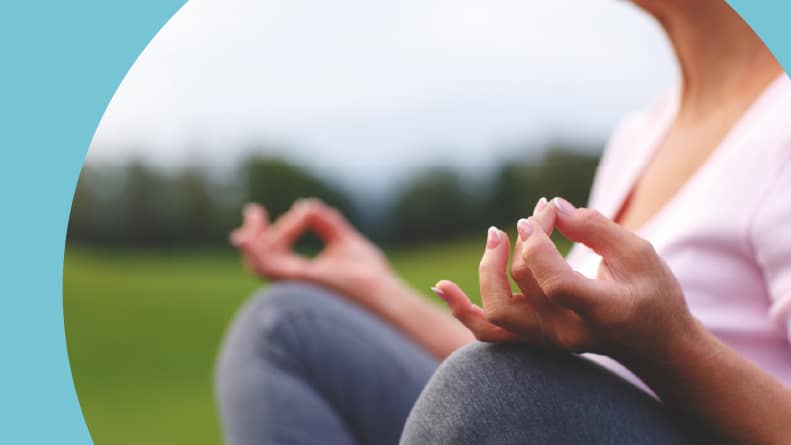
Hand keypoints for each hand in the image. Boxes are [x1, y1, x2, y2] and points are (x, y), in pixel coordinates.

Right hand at [230, 198, 403, 309]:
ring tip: (255, 216)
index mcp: (302, 275)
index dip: (264, 233)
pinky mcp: (303, 279)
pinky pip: (270, 266)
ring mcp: (297, 283)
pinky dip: (257, 251)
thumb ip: (327, 224)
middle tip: (253, 211)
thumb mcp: (345, 241)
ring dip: (254, 239)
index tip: (260, 212)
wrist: (386, 294)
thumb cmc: (370, 277)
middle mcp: (295, 282)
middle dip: (252, 235)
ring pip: (259, 262)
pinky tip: (248, 237)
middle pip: (258, 259)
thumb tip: (307, 205)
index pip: (272, 254)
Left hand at [434, 197, 696, 361]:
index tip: (544, 212)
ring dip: (485, 272)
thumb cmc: (653, 293)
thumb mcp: (639, 253)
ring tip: (495, 237)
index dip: (539, 244)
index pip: (554, 283)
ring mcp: (546, 342)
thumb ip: (595, 227)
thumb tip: (552, 207)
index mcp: (599, 312)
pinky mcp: (533, 340)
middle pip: (517, 295)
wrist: (654, 345)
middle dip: (517, 248)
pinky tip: (441, 287)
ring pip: (494, 317)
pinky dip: (462, 310)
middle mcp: (566, 334)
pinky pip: (488, 332)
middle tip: (530, 216)